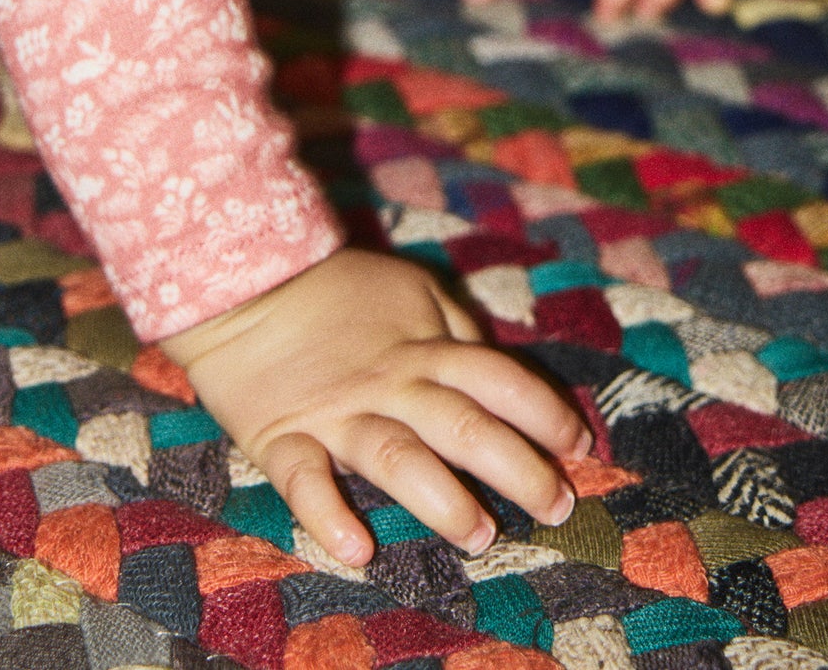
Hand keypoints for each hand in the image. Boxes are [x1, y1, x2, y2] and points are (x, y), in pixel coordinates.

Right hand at [160, 247, 588, 565]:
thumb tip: (496, 367)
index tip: (580, 447)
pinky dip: (328, 515)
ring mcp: (338, 412)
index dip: (544, 412)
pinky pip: (305, 480)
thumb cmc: (338, 290)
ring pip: (399, 456)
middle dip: (518, 468)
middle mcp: (391, 383)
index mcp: (425, 347)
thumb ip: (455, 329)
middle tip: (557, 507)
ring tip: (481, 535)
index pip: (498, 379)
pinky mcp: (283, 436)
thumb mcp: (410, 290)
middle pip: (464, 425)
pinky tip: (356, 549)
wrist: (248, 278)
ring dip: (443, 498)